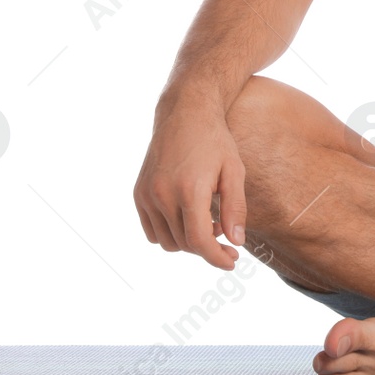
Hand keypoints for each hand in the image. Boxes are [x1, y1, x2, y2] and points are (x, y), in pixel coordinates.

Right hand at [133, 99, 246, 270]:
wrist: (184, 113)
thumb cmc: (215, 141)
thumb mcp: (234, 172)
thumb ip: (235, 209)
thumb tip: (237, 241)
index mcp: (189, 189)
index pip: (200, 241)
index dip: (217, 258)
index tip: (232, 261)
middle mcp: (162, 194)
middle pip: (184, 244)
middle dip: (208, 248)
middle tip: (227, 238)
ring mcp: (146, 195)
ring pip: (166, 242)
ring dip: (188, 241)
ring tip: (208, 222)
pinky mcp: (138, 193)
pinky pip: (151, 230)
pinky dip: (169, 233)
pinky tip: (187, 217)